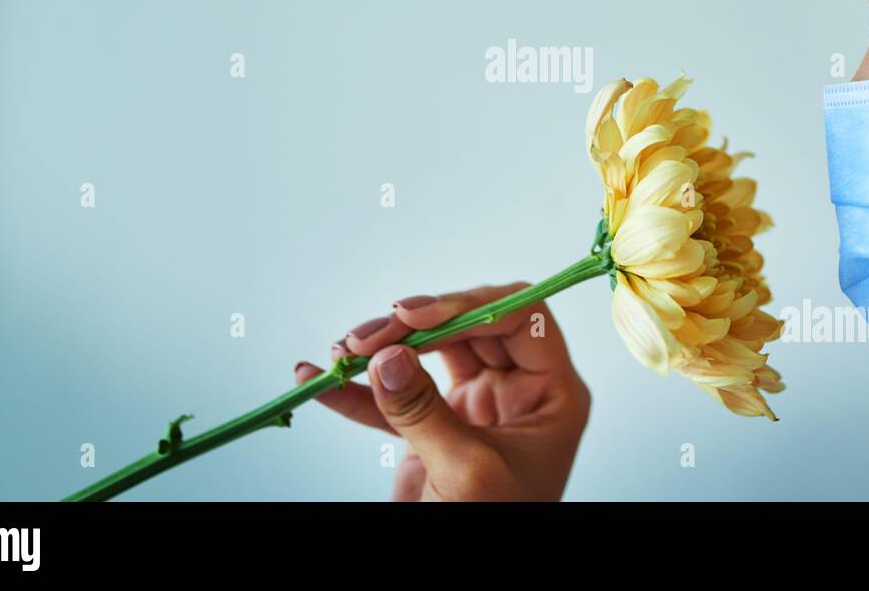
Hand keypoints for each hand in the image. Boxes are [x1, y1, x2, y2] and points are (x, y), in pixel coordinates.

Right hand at [294, 282, 590, 500]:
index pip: (520, 317)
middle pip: (469, 326)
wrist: (468, 579)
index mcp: (551, 393)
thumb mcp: (465, 472)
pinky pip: (397, 395)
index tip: (413, 315)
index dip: (469, 305)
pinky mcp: (437, 424)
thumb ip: (424, 411)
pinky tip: (317, 378)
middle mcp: (518, 389)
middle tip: (363, 337)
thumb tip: (386, 355)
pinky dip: (357, 390)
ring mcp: (477, 404)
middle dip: (413, 325)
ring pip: (430, 351)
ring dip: (382, 348)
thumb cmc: (493, 527)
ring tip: (338, 352)